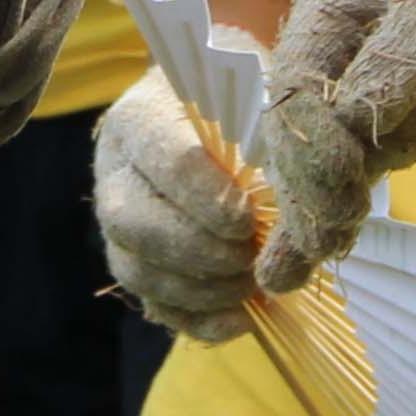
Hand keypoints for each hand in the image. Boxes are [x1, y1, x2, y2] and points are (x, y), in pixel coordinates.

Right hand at [91, 66, 259, 341]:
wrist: (223, 109)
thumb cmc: (245, 95)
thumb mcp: (259, 95)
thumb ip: (274, 139)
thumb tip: (299, 203)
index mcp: (141, 116)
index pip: (169, 162)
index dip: (212, 199)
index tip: (251, 219)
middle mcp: (116, 170)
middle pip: (134, 222)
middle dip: (200, 251)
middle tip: (252, 258)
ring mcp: (120, 222)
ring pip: (137, 270)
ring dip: (200, 290)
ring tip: (253, 286)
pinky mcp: (137, 262)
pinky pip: (155, 304)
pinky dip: (200, 320)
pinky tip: (243, 317)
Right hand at [256, 0, 415, 288]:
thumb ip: (399, 56)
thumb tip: (351, 116)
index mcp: (327, 12)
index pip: (294, 83)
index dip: (310, 135)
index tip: (345, 176)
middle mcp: (326, 59)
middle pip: (297, 133)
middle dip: (308, 184)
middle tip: (334, 231)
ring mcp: (353, 106)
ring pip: (315, 168)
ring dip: (310, 214)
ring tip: (314, 257)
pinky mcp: (387, 142)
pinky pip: (349, 186)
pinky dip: (324, 224)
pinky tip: (289, 271)